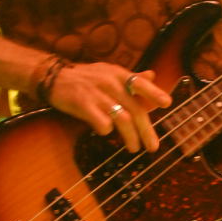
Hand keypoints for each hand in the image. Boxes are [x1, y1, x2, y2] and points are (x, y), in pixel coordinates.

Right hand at [50, 63, 171, 152]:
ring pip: (121, 118)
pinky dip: (106, 130)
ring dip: (130, 136)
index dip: (154, 93)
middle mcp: (110, 82)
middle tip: (153, 147)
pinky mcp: (82, 104)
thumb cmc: (86, 77)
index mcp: (118, 74)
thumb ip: (131, 77)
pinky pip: (101, 121)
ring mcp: (96, 93)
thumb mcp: (109, 72)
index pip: (140, 83)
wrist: (54, 76)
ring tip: (133, 148)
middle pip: (134, 109)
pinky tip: (106, 133)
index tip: (167, 104)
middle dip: (146, 130)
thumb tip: (152, 75)